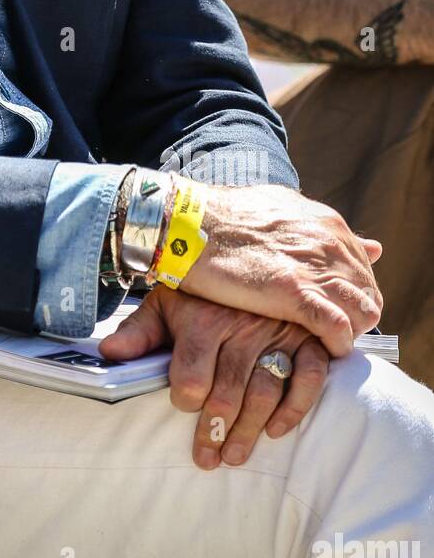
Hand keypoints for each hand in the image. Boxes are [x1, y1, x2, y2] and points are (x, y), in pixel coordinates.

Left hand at [99, 289, 329, 466]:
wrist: (245, 256)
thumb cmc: (199, 293)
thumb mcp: (164, 304)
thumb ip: (138, 332)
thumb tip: (107, 354)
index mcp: (203, 320)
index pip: (193, 376)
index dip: (185, 399)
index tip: (182, 406)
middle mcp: (242, 327)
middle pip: (228, 392)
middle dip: (215, 431)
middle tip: (208, 457)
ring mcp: (277, 333)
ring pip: (265, 391)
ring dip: (250, 430)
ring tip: (233, 455)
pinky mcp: (307, 338)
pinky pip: (308, 377)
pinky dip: (295, 407)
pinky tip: (276, 430)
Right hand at [179, 181, 381, 356]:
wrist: (189, 220)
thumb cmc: (224, 215)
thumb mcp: (280, 207)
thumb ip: (318, 226)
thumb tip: (366, 244)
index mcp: (327, 224)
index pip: (363, 269)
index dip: (351, 294)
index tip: (333, 308)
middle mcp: (329, 243)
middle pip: (368, 293)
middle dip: (355, 316)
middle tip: (328, 331)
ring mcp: (314, 267)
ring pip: (363, 312)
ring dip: (348, 332)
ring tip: (325, 343)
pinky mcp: (294, 291)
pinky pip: (337, 327)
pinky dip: (336, 343)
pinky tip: (323, 350)